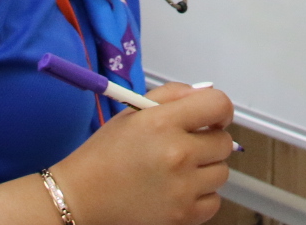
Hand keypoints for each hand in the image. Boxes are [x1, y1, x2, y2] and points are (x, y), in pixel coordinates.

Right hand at [50, 85, 233, 224]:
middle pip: (224, 142)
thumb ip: (172, 95)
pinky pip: (215, 201)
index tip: (213, 118)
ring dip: (205, 169)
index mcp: (163, 122)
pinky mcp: (183, 215)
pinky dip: (201, 196)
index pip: (218, 105)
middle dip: (209, 141)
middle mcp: (177, 154)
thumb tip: (204, 93)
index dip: (220, 110)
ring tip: (178, 170)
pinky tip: (179, 190)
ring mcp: (182, 188)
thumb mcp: (133, 112)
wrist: (81, 197)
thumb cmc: (105, 154)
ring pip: (222, 172)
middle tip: (187, 146)